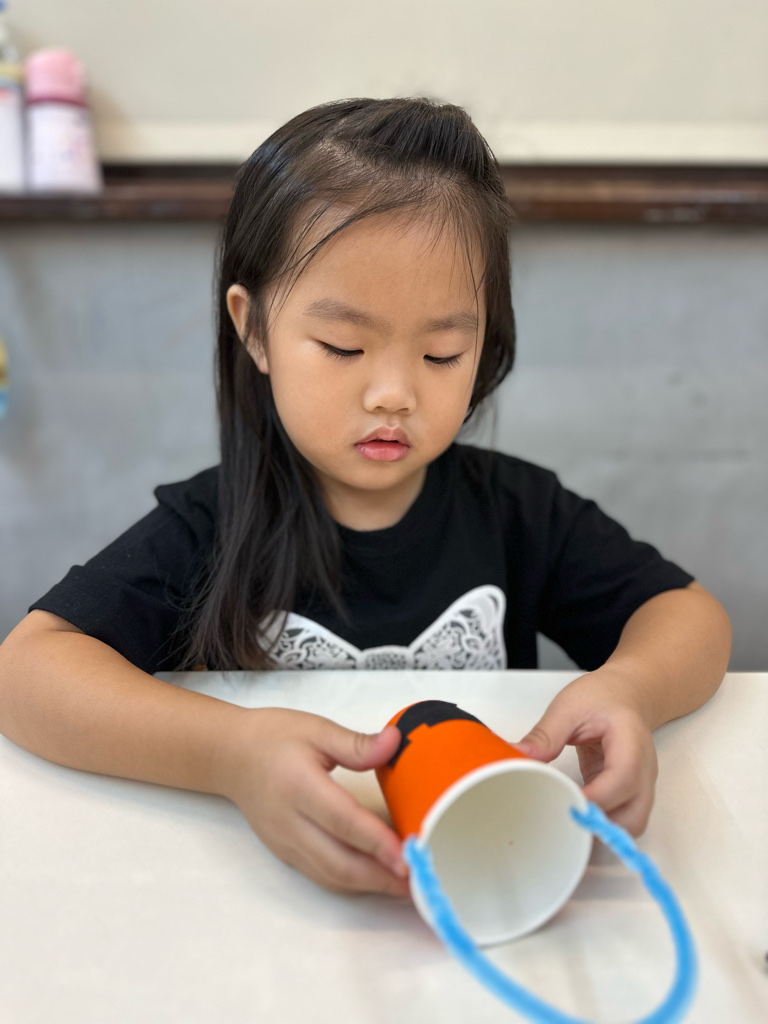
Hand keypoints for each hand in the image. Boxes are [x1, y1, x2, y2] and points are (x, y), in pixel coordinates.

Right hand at [219, 708, 410, 897]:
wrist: (230, 756)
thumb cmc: (273, 738)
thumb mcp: (317, 729)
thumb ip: (357, 743)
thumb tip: (395, 742)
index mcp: (299, 786)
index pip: (342, 820)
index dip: (376, 842)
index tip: (407, 854)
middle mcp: (290, 822)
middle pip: (339, 861)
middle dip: (381, 877)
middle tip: (420, 881)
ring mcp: (286, 843)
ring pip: (332, 875)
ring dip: (370, 886)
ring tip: (407, 886)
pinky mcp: (287, 853)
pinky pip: (322, 875)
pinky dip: (352, 882)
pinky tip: (377, 878)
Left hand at [513, 669, 658, 835]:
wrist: (626, 694)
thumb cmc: (602, 697)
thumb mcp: (568, 706)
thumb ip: (545, 734)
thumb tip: (518, 757)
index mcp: (630, 742)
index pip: (622, 778)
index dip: (596, 798)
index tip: (566, 805)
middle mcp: (643, 771)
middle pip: (633, 816)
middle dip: (599, 827)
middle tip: (563, 820)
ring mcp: (639, 786)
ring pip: (631, 826)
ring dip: (601, 832)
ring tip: (566, 822)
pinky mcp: (627, 794)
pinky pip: (621, 821)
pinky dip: (600, 826)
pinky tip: (574, 816)